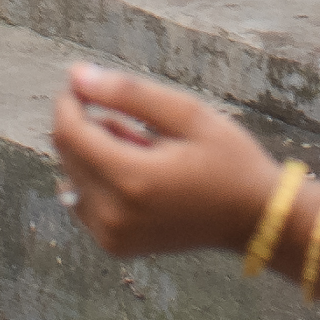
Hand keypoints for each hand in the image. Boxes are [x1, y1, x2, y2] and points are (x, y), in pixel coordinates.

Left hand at [49, 65, 280, 263]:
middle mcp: (114, 214)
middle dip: (88, 127)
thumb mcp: (187, 114)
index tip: (84, 84)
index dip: (69, 102)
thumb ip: (128, 94)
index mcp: (132, 180)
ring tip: (143, 152)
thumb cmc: (227, 160)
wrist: (252, 217)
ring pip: (71, 176)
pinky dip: (99, 181)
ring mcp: (111, 234)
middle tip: (136, 123)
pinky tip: (137, 176)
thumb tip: (77, 75)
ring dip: (94, 155)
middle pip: (67, 154)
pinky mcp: (114, 244)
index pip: (69, 133)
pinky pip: (82, 201)